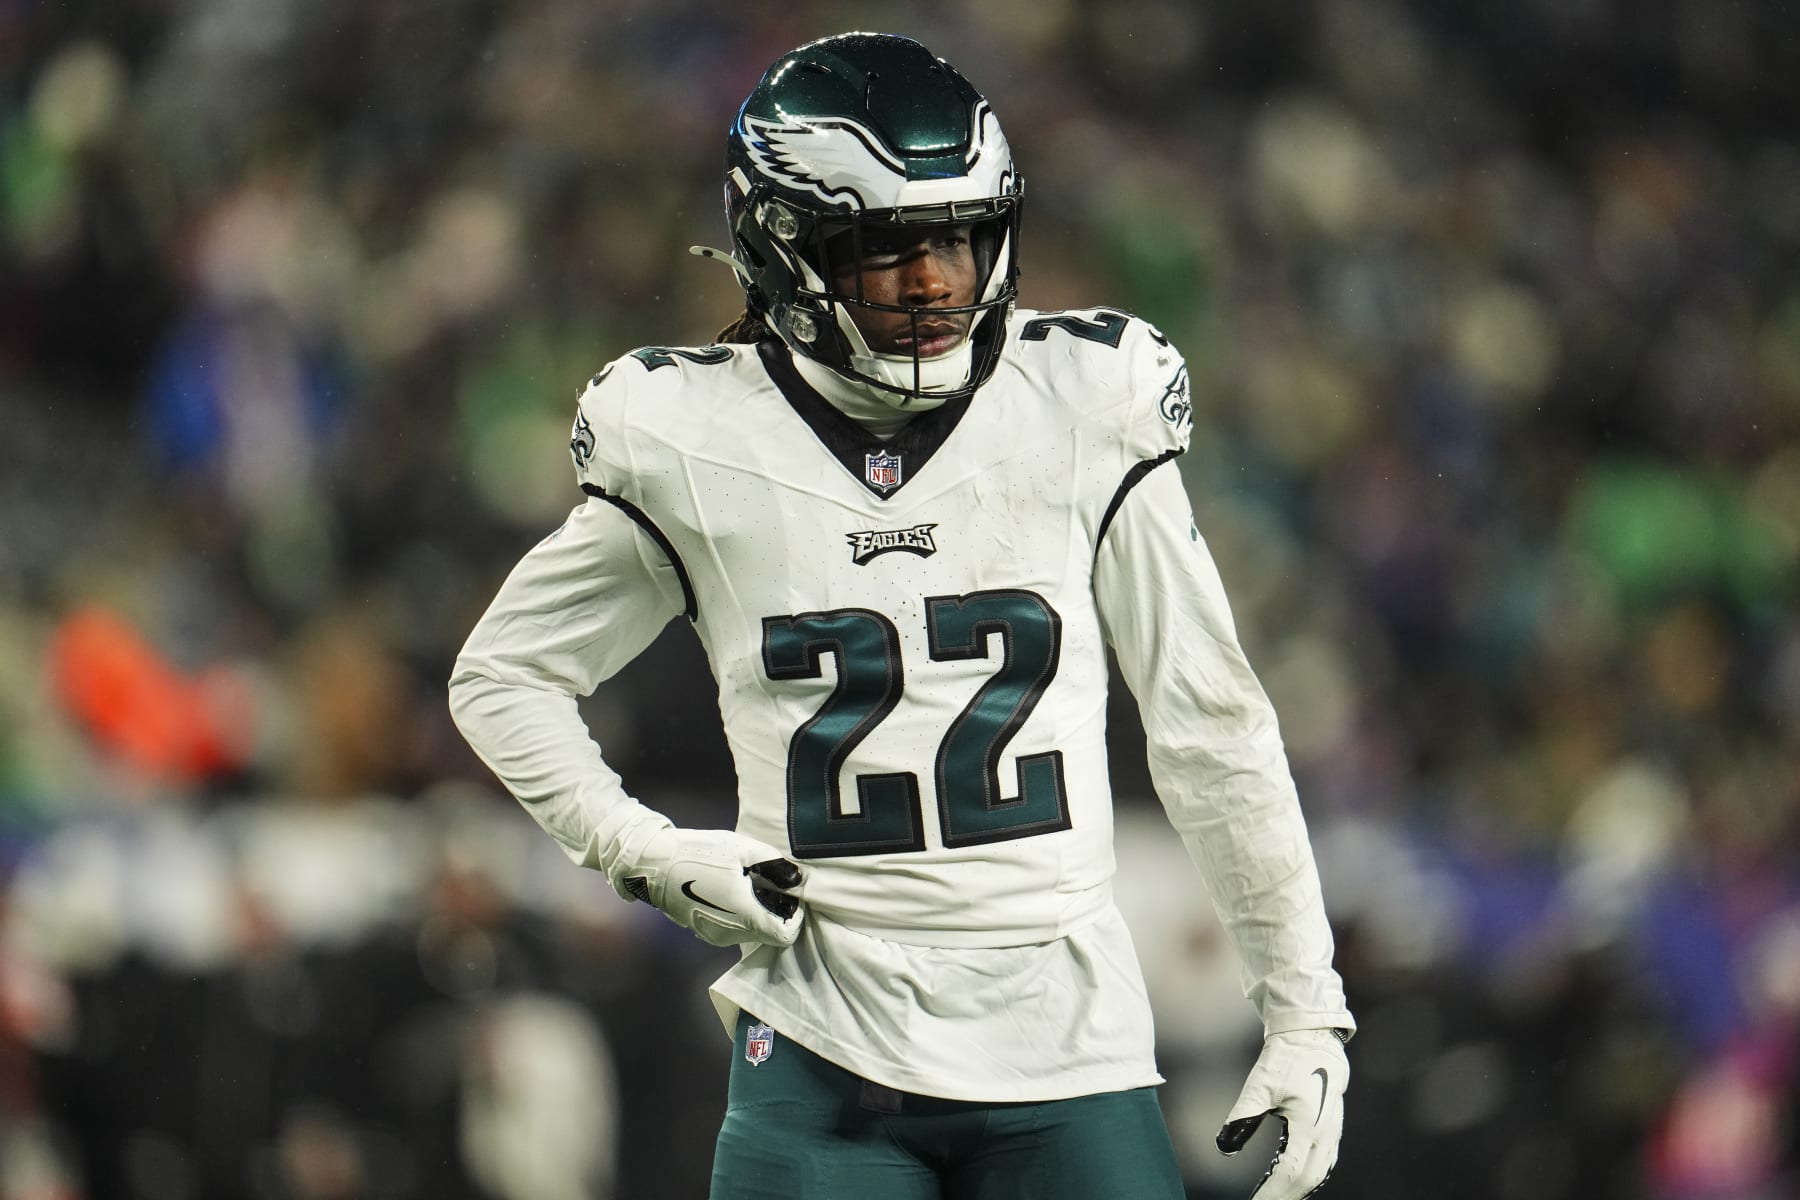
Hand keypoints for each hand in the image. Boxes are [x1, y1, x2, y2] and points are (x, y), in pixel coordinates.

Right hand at [618, 827, 804, 947]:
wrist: (654, 863)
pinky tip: (732, 888)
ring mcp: (715, 936)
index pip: (785, 935)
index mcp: (744, 916)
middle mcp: (730, 934)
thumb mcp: (744, 849)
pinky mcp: (703, 932)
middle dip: (777, 910)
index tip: (790, 894)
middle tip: (770, 881)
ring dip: (758, 911)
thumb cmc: (700, 853)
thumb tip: (797, 878)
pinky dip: (742, 914)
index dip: (795, 917)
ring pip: (752, 931)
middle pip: (769, 933)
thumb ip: (776, 865)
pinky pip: (734, 928)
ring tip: (748, 881)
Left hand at [1215, 1028, 1348, 1199]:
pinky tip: (1291, 1180)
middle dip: (1284, 1196)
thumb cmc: (1288, 1059)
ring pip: (1318, 1174)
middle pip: (1307, 1180)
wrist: (1313, 1038)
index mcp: (1309, 1126)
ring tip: (1273, 1196)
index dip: (1272, 1193)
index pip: (1289, 1173)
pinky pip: (1322, 1163)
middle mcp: (1325, 1134)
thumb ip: (1243, 1116)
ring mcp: (1332, 1132)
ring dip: (1296, 1189)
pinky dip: (1306, 1177)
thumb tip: (1224, 1146)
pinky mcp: (1330, 1128)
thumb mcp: (1260, 1084)